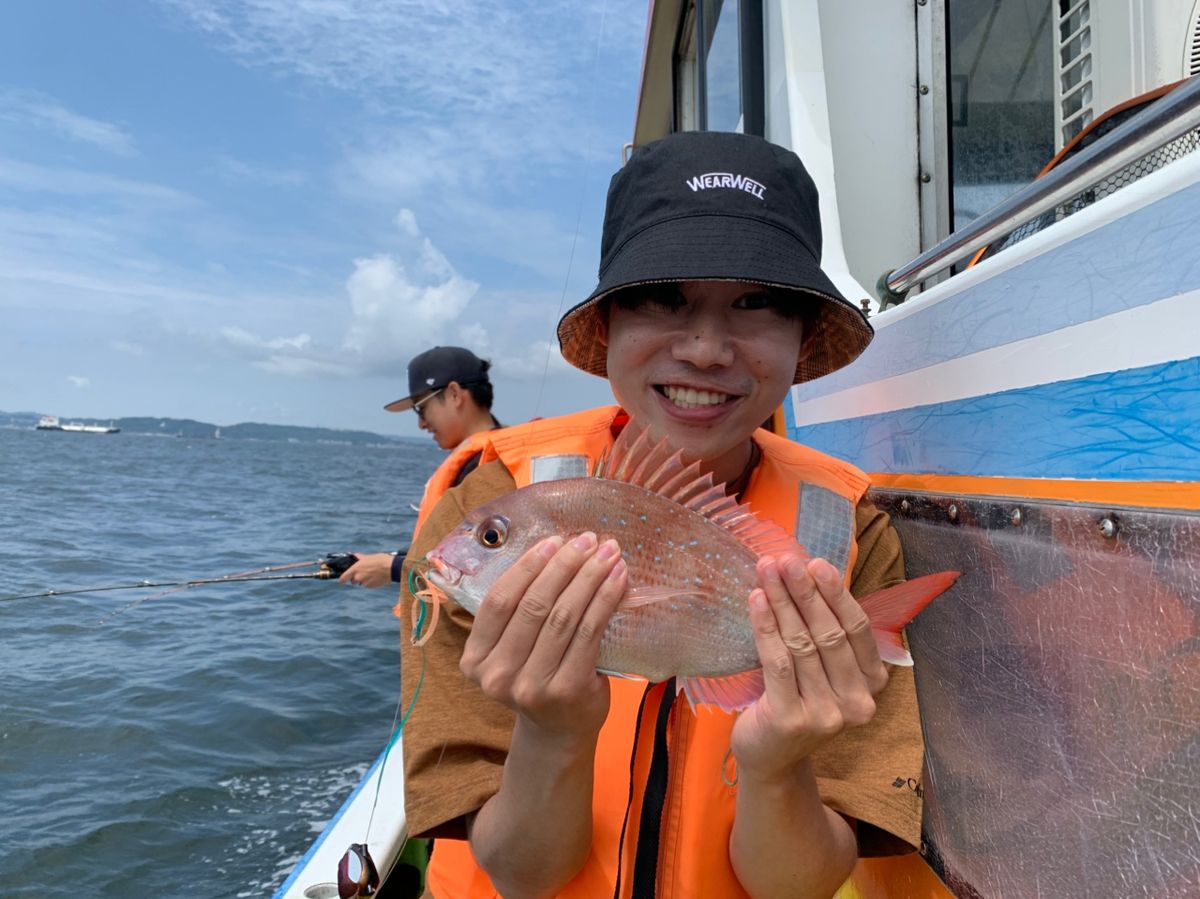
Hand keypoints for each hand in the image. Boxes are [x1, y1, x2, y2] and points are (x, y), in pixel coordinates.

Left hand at [338, 552, 395, 587]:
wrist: (391, 568)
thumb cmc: (380, 560)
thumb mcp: (368, 557)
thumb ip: (359, 558)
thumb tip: (354, 555)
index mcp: (355, 569)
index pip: (343, 578)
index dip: (342, 579)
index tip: (341, 581)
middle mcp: (358, 577)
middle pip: (353, 580)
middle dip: (357, 577)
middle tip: (364, 572)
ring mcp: (365, 583)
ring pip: (362, 583)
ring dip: (364, 580)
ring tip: (373, 573)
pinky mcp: (371, 586)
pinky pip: (368, 585)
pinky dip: (371, 582)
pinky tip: (377, 576)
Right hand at [459, 532, 626, 739]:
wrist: (559, 730)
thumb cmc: (537, 676)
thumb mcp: (513, 649)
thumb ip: (518, 612)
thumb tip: (555, 548)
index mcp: (475, 659)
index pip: (499, 600)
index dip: (527, 566)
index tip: (554, 540)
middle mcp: (497, 676)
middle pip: (533, 604)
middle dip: (564, 565)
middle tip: (588, 540)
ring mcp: (532, 686)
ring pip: (563, 615)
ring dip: (589, 577)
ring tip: (609, 553)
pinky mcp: (568, 690)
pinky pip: (589, 632)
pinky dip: (605, 599)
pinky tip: (618, 579)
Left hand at [731, 554, 888, 782]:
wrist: (771, 756)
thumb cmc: (798, 699)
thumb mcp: (824, 669)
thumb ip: (827, 631)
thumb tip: (810, 570)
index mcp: (873, 684)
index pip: (858, 629)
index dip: (836, 593)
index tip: (815, 562)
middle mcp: (857, 703)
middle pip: (829, 633)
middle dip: (805, 592)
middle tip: (785, 560)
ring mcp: (826, 715)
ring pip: (801, 644)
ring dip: (781, 601)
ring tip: (766, 571)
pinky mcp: (792, 720)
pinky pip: (778, 662)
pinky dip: (765, 626)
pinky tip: (756, 600)